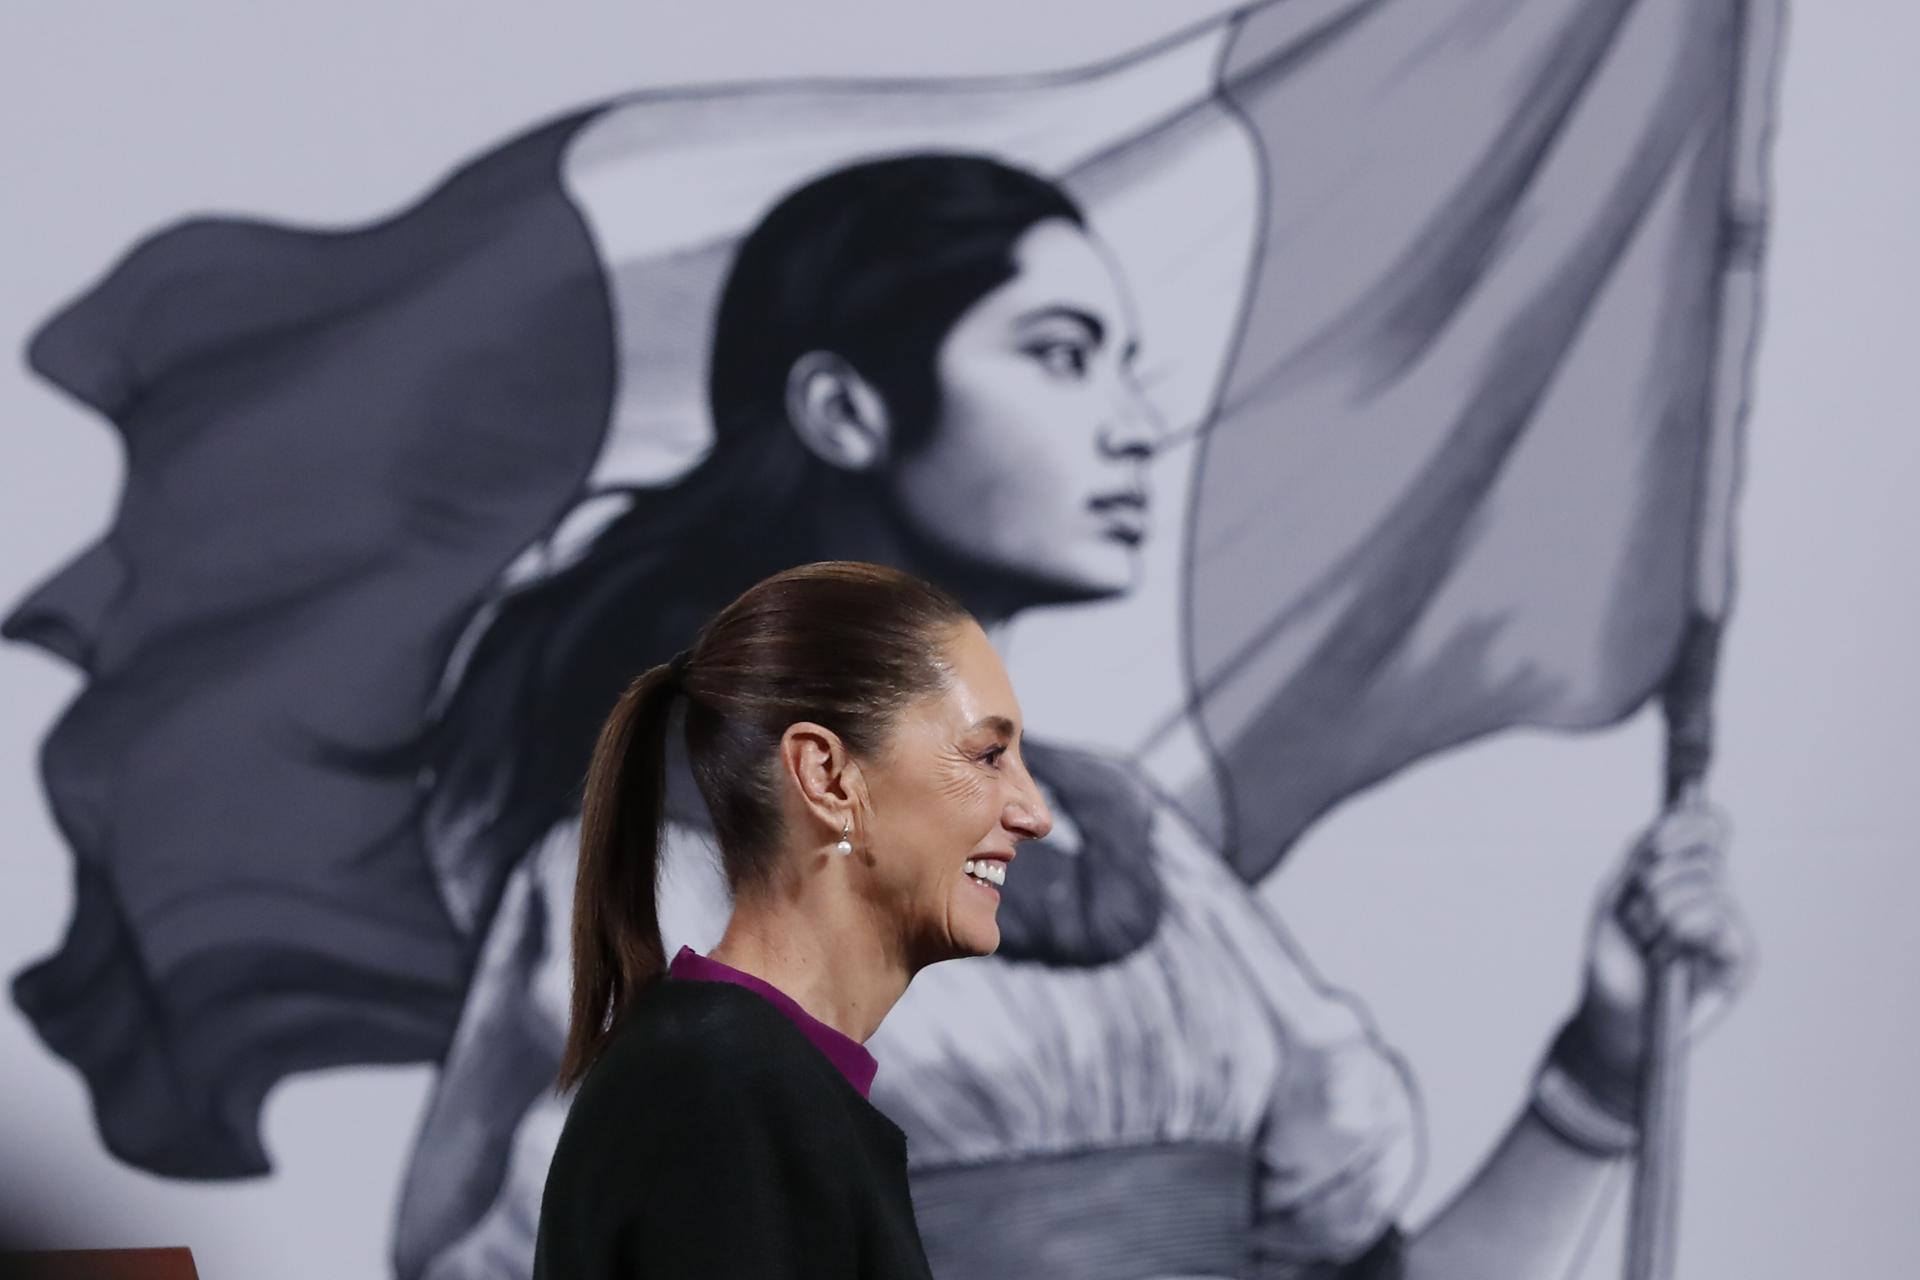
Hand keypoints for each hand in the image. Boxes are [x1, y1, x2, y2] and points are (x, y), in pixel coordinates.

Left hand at [1567, 795, 1752, 1086]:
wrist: (1614, 1017)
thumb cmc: (1613, 959)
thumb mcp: (1615, 897)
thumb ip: (1640, 856)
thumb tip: (1664, 825)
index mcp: (1686, 874)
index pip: (1708, 827)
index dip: (1686, 825)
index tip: (1653, 844)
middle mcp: (1714, 895)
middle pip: (1705, 854)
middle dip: (1656, 878)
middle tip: (1636, 916)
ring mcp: (1729, 926)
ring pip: (1708, 884)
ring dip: (1661, 909)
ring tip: (1648, 941)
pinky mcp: (1738, 957)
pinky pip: (1717, 920)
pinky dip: (1682, 929)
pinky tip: (1667, 954)